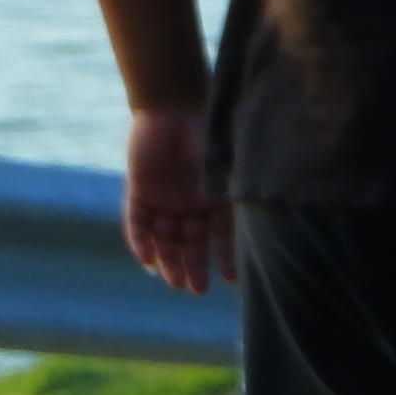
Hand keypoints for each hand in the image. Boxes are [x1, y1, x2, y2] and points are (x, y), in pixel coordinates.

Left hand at [116, 104, 231, 294]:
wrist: (172, 105)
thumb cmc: (208, 132)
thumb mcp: (228, 168)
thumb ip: (235, 196)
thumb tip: (258, 230)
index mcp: (215, 197)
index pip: (222, 235)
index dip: (226, 256)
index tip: (230, 279)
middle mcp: (190, 202)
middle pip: (190, 241)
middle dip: (194, 266)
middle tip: (196, 289)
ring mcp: (164, 197)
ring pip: (164, 237)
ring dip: (168, 259)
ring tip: (173, 282)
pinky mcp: (139, 189)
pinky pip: (137, 222)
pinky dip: (140, 241)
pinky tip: (146, 260)